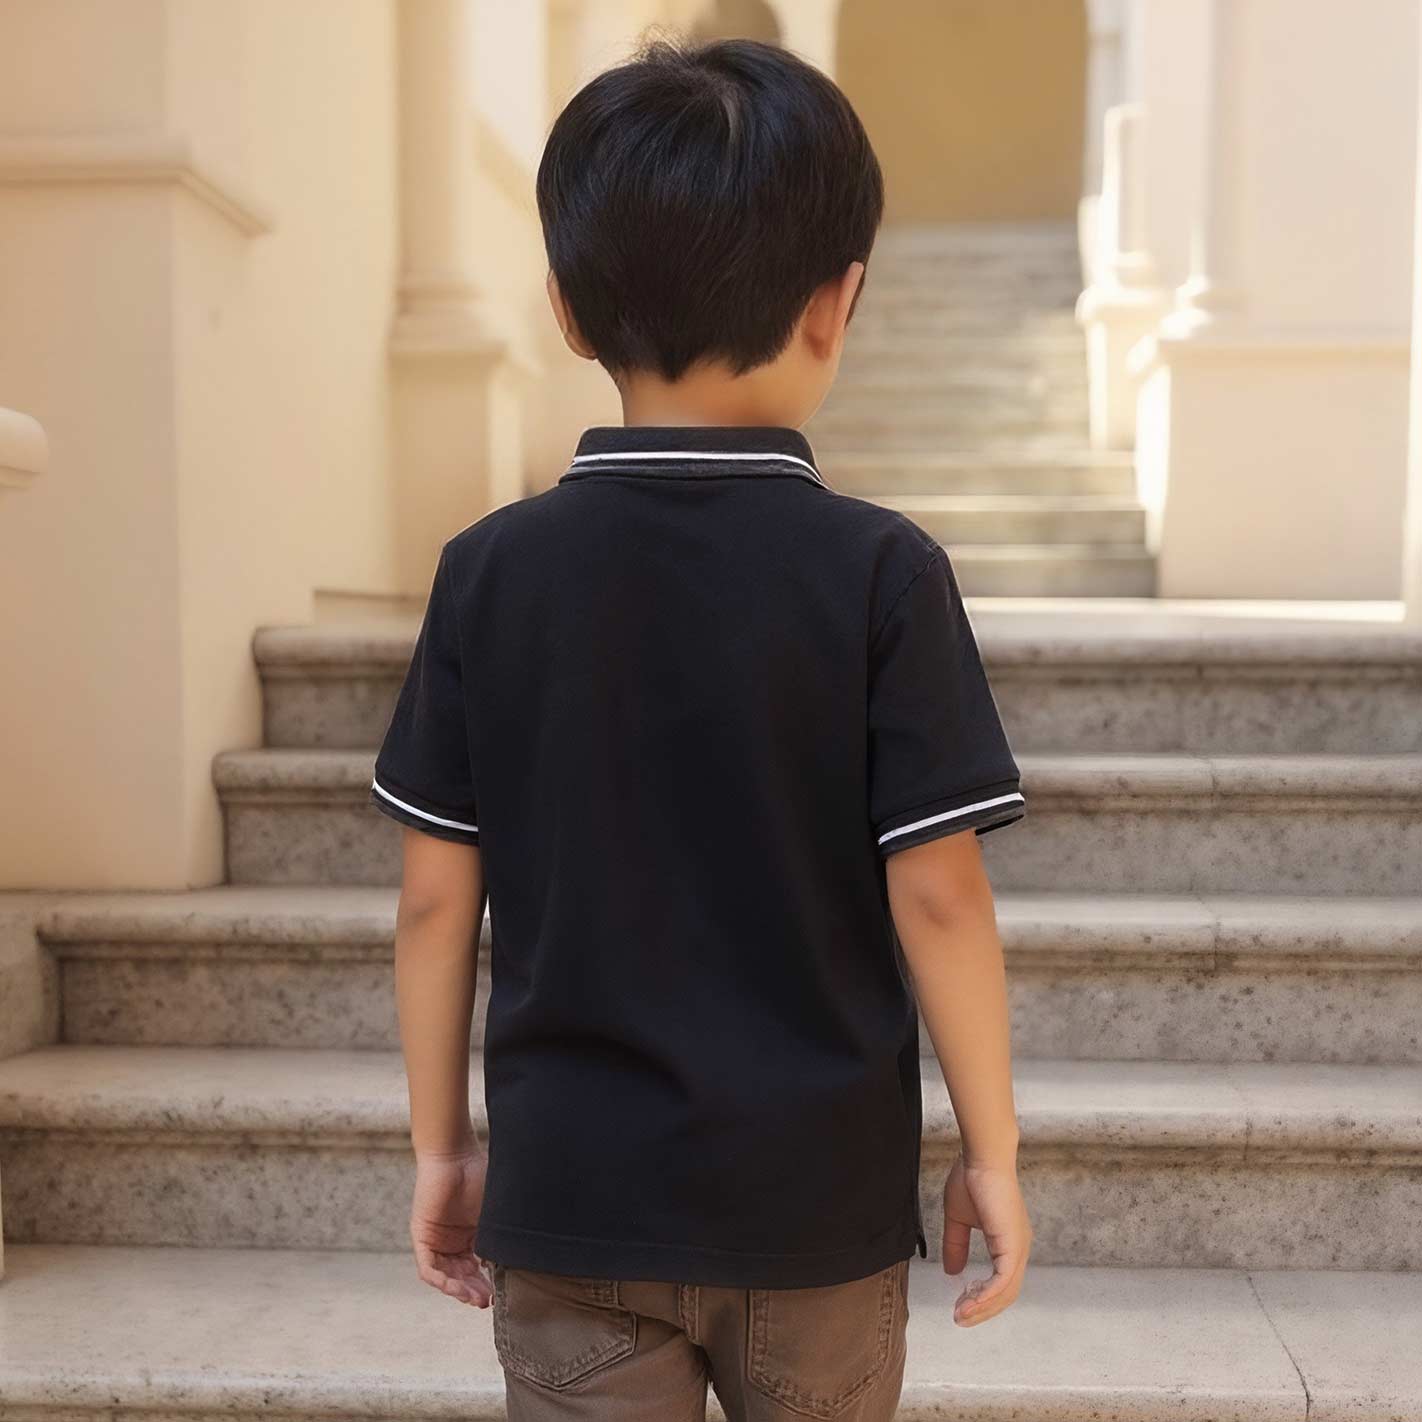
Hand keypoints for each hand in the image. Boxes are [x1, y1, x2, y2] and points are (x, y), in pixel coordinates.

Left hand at [410, 1146, 492, 1307]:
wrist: (456, 1155)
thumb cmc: (479, 1174)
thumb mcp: (494, 1212)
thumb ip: (500, 1235)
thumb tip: (519, 1261)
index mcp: (472, 1234)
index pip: (478, 1267)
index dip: (488, 1283)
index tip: (500, 1295)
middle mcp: (454, 1240)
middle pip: (462, 1276)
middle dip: (475, 1291)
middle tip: (487, 1301)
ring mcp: (437, 1240)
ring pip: (445, 1276)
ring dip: (459, 1290)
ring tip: (475, 1298)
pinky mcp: (422, 1237)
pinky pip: (428, 1268)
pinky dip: (442, 1280)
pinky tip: (456, 1287)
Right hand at [942, 1154, 1030, 1325]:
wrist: (982, 1158)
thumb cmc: (971, 1179)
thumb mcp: (958, 1219)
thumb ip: (957, 1245)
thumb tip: (952, 1272)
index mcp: (1009, 1242)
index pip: (1001, 1283)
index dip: (982, 1298)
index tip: (960, 1305)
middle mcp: (1018, 1249)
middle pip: (1005, 1295)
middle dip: (981, 1310)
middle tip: (959, 1317)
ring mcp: (1018, 1248)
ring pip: (1005, 1293)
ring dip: (981, 1308)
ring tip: (960, 1314)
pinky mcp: (1012, 1245)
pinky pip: (1002, 1282)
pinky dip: (985, 1297)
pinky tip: (968, 1302)